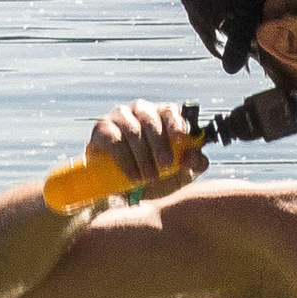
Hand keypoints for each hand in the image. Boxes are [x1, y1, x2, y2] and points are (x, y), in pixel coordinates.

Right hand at [88, 100, 205, 193]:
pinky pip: (113, 139)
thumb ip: (194, 163)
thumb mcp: (181, 172)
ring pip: (133, 130)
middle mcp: (141, 111)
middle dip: (160, 145)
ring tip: (149, 178)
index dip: (176, 124)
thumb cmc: (157, 174)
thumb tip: (193, 155)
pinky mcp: (102, 128)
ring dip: (142, 156)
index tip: (181, 140)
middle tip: (165, 166)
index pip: (171, 112)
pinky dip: (125, 159)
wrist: (123, 187)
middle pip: (151, 121)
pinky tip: (133, 176)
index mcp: (162, 116)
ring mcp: (120, 117)